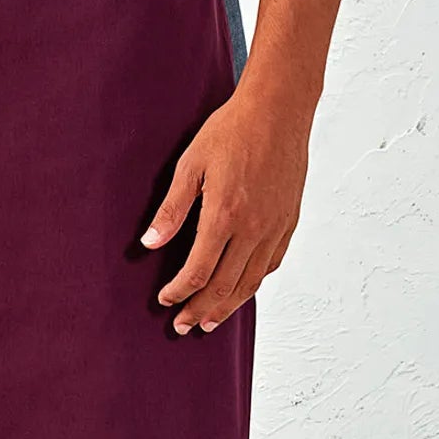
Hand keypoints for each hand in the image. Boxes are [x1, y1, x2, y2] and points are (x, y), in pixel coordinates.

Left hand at [138, 83, 309, 334]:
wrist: (278, 111)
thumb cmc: (231, 131)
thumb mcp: (192, 163)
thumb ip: (172, 208)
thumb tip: (150, 243)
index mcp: (224, 215)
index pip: (198, 270)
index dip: (179, 292)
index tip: (165, 301)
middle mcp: (253, 229)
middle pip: (225, 286)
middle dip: (200, 310)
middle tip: (182, 327)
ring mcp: (275, 228)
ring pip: (251, 282)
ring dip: (228, 307)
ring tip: (209, 322)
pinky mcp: (289, 221)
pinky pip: (271, 264)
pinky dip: (254, 283)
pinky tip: (242, 288)